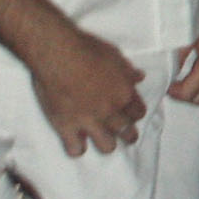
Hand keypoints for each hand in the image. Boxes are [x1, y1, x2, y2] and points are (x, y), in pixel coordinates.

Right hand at [30, 24, 149, 155]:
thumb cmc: (87, 49)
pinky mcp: (67, 127)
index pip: (138, 112)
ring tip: (101, 141)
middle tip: (125, 135)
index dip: (135, 114)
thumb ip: (128, 70)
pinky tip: (74, 143)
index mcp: (124, 92)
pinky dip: (76, 148)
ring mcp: (89, 121)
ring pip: (107, 146)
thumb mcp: (115, 55)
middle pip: (127, 131)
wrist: (58, 54)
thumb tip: (140, 77)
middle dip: (128, 134)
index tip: (131, 115)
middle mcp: (110, 110)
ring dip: (106, 144)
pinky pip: (76, 150)